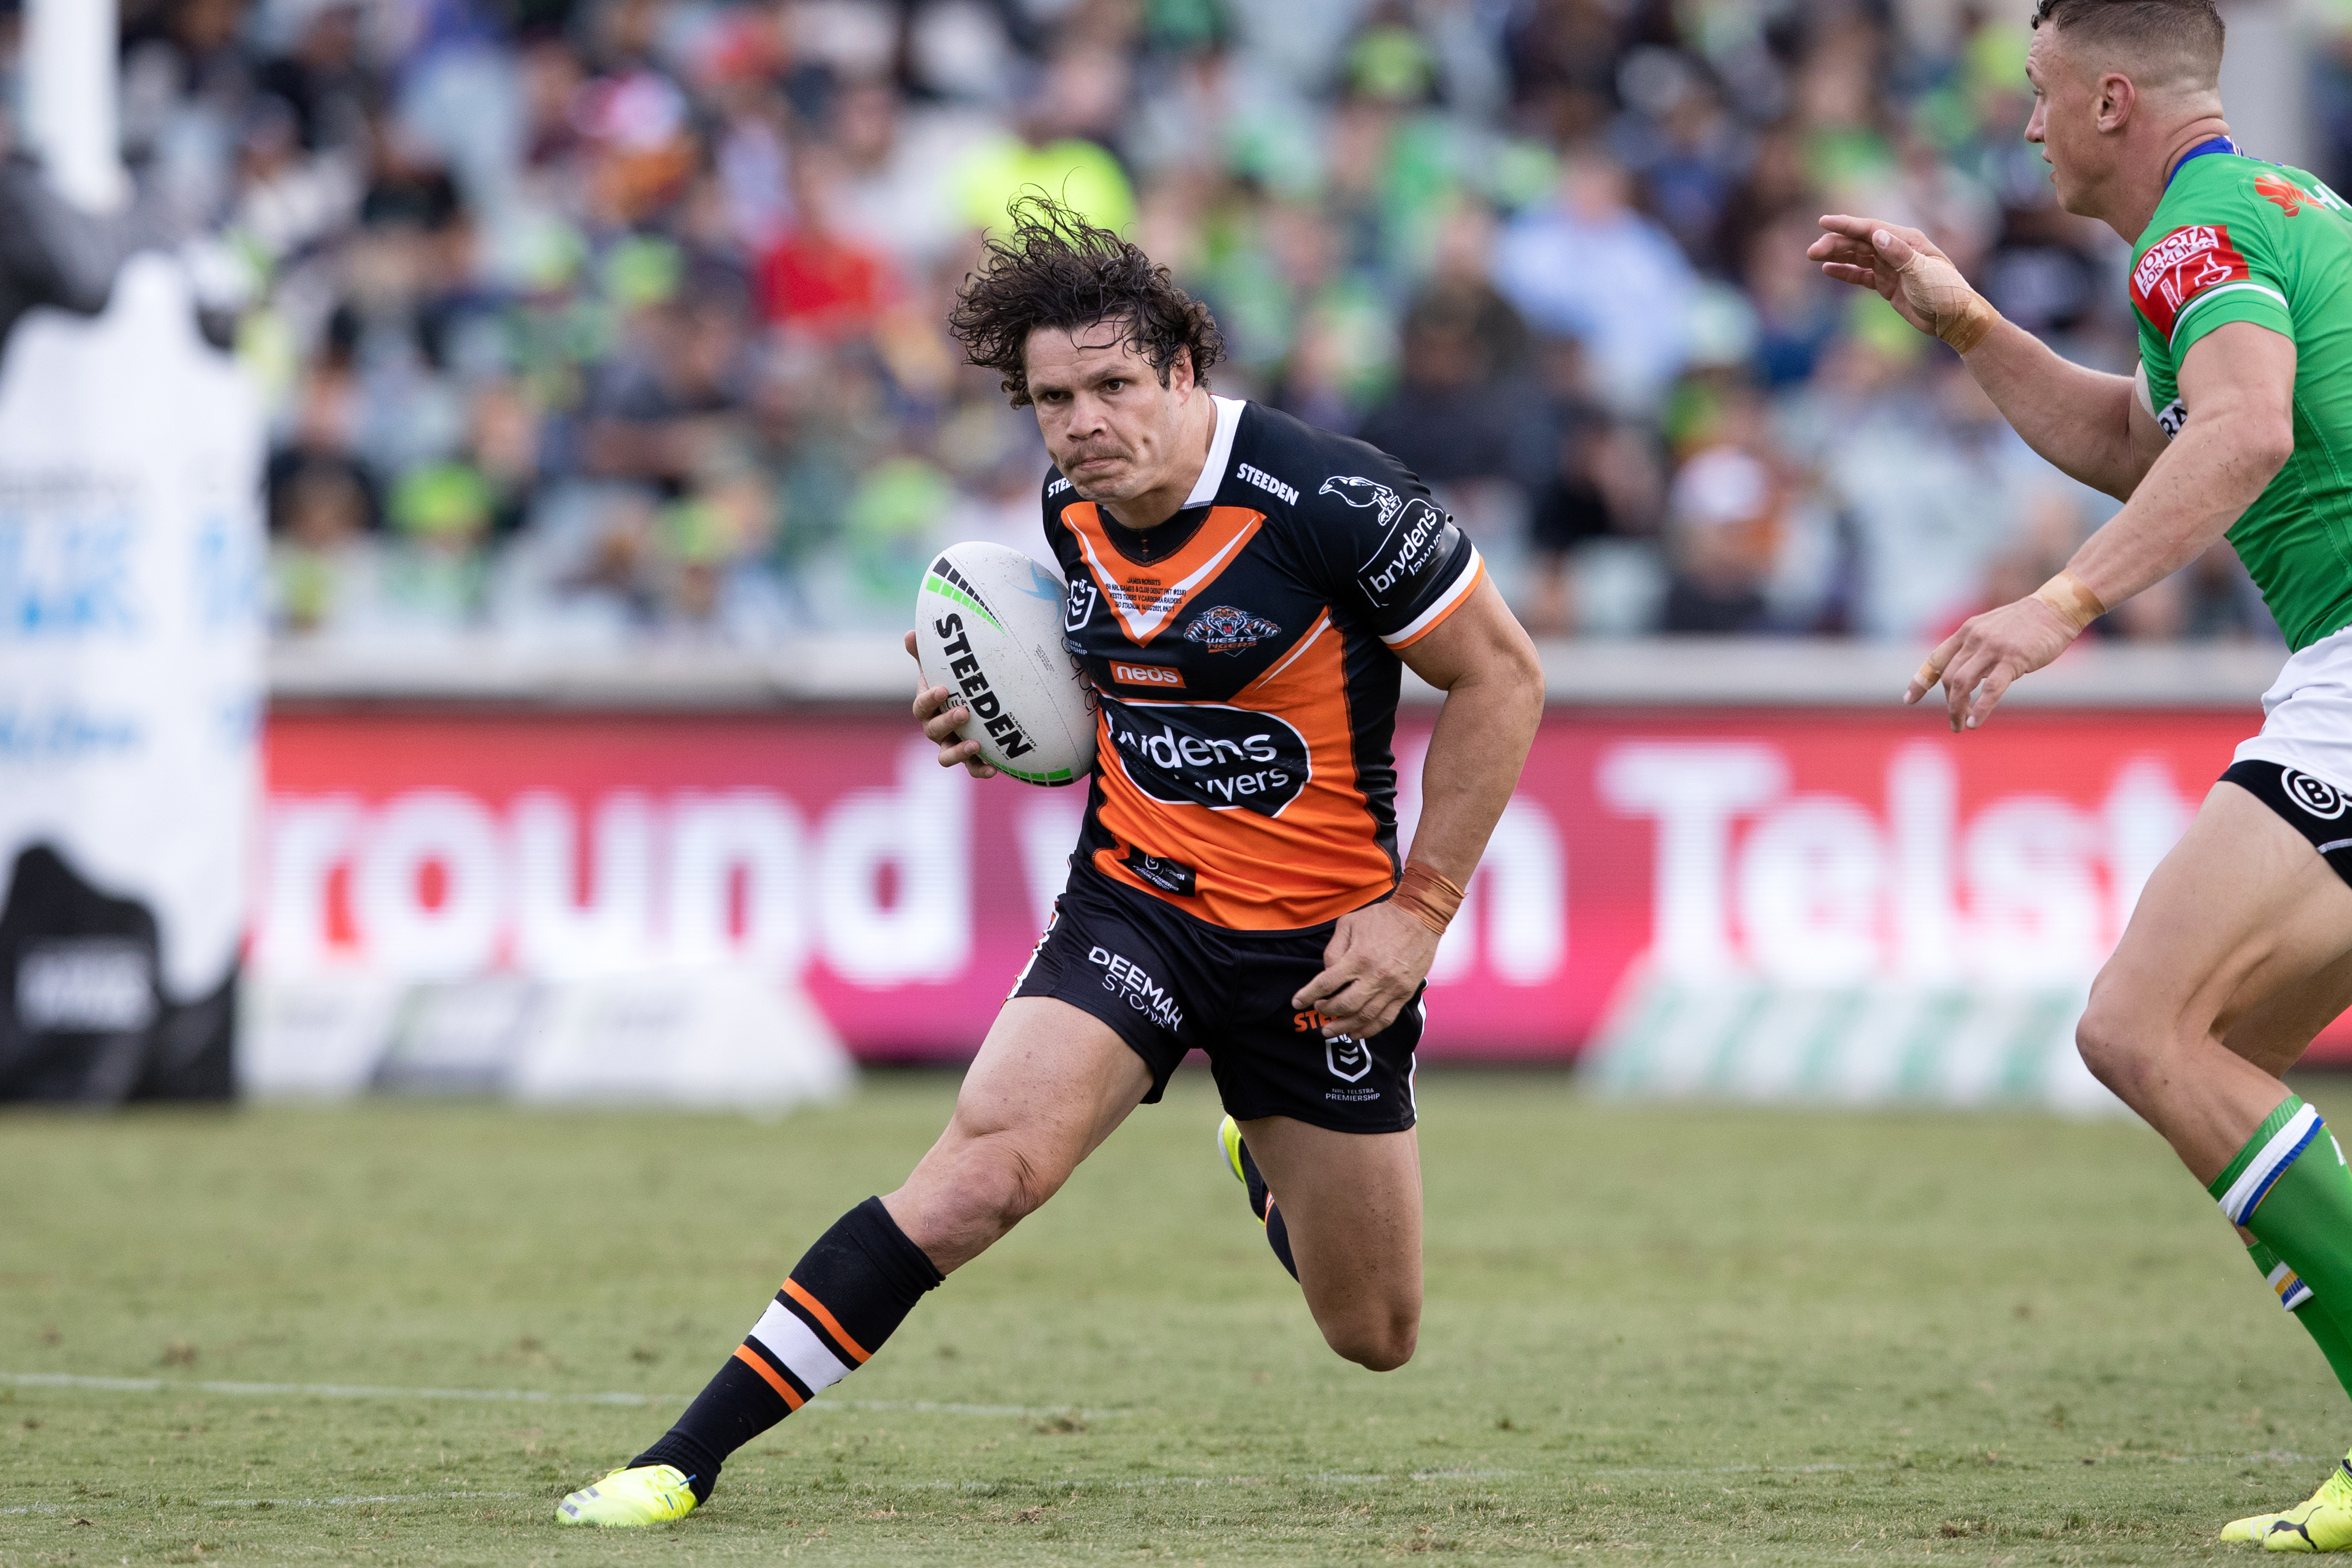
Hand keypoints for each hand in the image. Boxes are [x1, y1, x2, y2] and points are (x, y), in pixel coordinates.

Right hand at [905, 629, 997, 777]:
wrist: (970, 706)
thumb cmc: (951, 683)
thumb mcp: (938, 667)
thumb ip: (926, 652)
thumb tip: (910, 632)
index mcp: (927, 708)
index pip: (921, 705)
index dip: (930, 699)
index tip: (943, 689)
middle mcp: (934, 730)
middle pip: (933, 731)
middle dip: (947, 722)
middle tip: (964, 713)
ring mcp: (949, 746)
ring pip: (946, 756)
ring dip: (959, 752)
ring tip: (976, 745)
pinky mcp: (967, 759)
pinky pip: (970, 769)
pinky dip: (979, 770)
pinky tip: (994, 768)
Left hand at [1291, 901, 1439, 1039]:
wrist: (1420, 918)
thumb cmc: (1381, 918)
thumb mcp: (1349, 923)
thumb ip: (1333, 949)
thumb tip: (1327, 972)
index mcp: (1358, 958)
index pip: (1327, 983)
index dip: (1308, 995)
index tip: (1297, 1002)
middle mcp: (1375, 977)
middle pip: (1345, 1005)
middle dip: (1327, 1011)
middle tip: (1319, 1011)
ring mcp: (1392, 988)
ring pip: (1364, 1017)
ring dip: (1344, 1027)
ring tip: (1330, 1030)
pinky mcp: (1404, 993)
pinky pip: (1386, 1019)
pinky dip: (1369, 1030)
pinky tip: (1356, 1033)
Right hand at [1809, 216, 1986, 344]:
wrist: (1954, 319)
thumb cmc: (1945, 293)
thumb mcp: (1923, 273)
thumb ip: (1899, 254)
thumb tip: (1876, 234)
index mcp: (1907, 241)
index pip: (1871, 229)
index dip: (1846, 225)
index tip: (1824, 222)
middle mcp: (1896, 250)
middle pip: (1860, 242)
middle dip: (1835, 243)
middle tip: (1811, 251)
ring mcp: (1891, 267)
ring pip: (1858, 256)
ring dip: (1836, 255)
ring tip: (1813, 256)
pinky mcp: (1887, 284)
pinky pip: (1861, 275)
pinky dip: (1845, 272)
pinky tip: (1828, 270)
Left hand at [1904, 597, 2078, 731]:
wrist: (2056, 607)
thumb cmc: (2027, 623)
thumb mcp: (1992, 630)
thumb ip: (1975, 650)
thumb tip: (1966, 680)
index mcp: (1966, 632)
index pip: (1936, 659)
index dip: (1920, 682)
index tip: (1909, 700)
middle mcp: (1974, 639)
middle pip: (1949, 678)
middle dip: (1949, 704)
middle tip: (1954, 722)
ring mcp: (1992, 648)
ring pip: (1963, 684)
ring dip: (1958, 709)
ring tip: (1961, 726)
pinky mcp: (2013, 659)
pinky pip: (1991, 689)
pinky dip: (1980, 708)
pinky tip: (1975, 723)